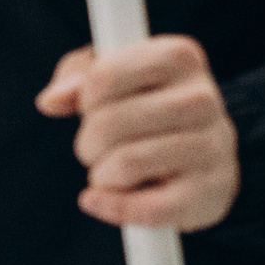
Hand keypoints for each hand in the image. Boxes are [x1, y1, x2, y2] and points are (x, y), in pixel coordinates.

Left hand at [36, 36, 240, 231]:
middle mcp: (203, 98)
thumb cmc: (147, 105)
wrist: (206, 154)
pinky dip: (112, 207)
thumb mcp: (110, 74)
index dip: (84, 100)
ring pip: (125, 164)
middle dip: (87, 142)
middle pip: (109, 123)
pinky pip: (147, 208)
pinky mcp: (211, 192)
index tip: (91, 107)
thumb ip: (75, 77)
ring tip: (111, 170)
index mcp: (178, 56)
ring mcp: (213, 146)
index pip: (103, 77)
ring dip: (100, 174)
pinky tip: (100, 199)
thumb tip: (51, 101)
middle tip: (96, 147)